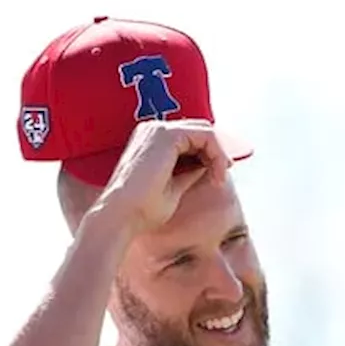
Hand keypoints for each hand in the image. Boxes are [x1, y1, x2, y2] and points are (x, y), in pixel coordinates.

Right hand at [89, 119, 231, 235]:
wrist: (123, 216)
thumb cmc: (143, 209)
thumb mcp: (174, 186)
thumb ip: (190, 171)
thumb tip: (209, 165)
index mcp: (151, 141)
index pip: (191, 137)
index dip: (210, 154)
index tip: (218, 177)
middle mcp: (153, 130)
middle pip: (200, 130)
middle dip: (217, 152)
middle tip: (221, 176)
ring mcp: (158, 130)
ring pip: (205, 131)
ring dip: (218, 155)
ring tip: (218, 179)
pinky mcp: (167, 135)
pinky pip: (205, 135)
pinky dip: (217, 153)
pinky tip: (216, 173)